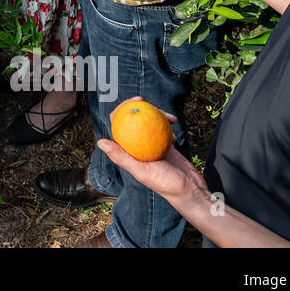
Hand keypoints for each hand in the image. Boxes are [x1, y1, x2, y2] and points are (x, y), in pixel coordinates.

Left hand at [95, 98, 209, 203]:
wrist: (189, 190)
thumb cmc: (165, 184)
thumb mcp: (141, 171)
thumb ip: (121, 157)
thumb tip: (100, 142)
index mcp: (129, 152)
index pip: (117, 126)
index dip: (119, 111)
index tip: (128, 103)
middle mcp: (138, 147)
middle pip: (133, 120)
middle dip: (137, 108)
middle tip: (143, 100)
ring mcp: (152, 144)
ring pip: (150, 122)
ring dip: (157, 115)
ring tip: (170, 118)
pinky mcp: (166, 144)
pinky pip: (164, 128)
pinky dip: (168, 124)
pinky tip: (174, 126)